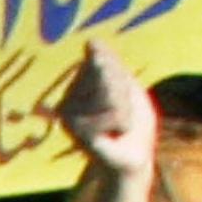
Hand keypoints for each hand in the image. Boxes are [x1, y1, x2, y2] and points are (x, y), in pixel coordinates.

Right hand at [58, 40, 156, 181]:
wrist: (133, 159)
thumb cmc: (133, 123)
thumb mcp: (128, 84)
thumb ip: (110, 62)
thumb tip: (90, 42)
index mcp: (80, 83)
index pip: (102, 58)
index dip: (120, 76)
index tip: (123, 95)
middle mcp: (68, 96)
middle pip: (105, 73)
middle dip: (122, 93)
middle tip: (122, 113)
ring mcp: (68, 112)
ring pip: (108, 92)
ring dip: (123, 109)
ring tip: (118, 125)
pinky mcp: (74, 128)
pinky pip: (109, 111)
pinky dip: (120, 121)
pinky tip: (113, 133)